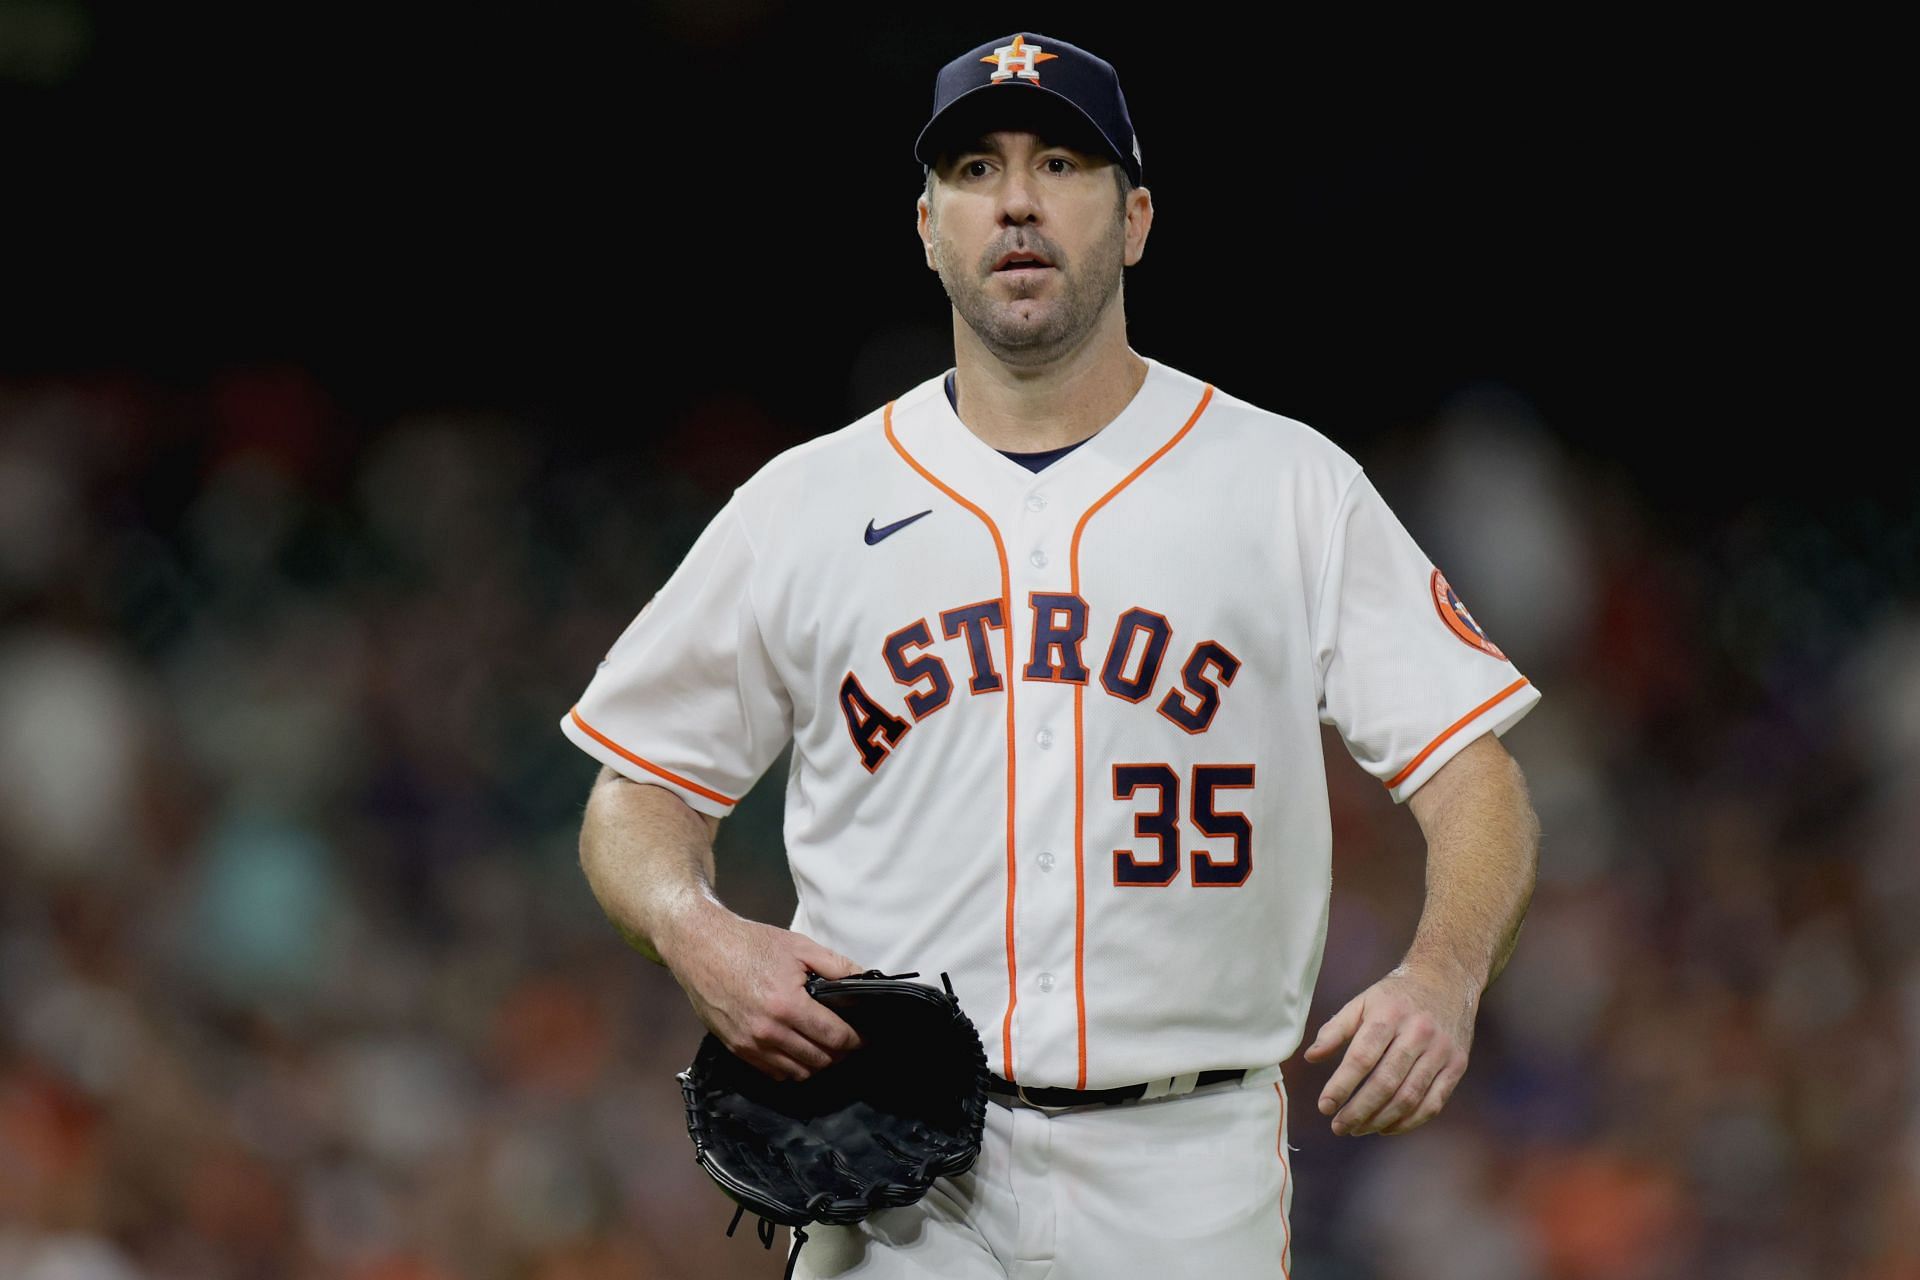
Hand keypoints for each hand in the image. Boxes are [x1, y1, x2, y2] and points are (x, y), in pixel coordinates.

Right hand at [661, 901, 866, 1081]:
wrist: (701, 948)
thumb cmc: (750, 944)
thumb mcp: (799, 946)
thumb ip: (836, 965)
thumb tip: (866, 979)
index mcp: (788, 1005)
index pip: (835, 1038)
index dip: (856, 1040)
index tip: (864, 1037)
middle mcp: (769, 1031)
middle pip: (820, 1060)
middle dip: (840, 1052)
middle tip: (846, 1040)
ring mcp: (750, 1044)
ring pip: (798, 1072)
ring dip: (817, 1063)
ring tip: (824, 1046)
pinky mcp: (736, 1048)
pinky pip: (773, 1073)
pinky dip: (791, 1067)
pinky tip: (797, 1049)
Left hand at [1301, 960, 1477, 1136]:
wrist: (1446, 979)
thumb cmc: (1395, 996)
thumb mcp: (1362, 1002)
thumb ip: (1335, 1029)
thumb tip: (1311, 1057)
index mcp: (1389, 1014)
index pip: (1362, 1057)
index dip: (1341, 1085)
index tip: (1324, 1106)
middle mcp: (1418, 1032)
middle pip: (1386, 1082)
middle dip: (1359, 1110)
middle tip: (1338, 1126)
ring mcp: (1441, 1050)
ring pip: (1409, 1097)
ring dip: (1381, 1120)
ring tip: (1358, 1129)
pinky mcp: (1457, 1065)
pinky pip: (1433, 1103)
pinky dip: (1409, 1121)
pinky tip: (1387, 1127)